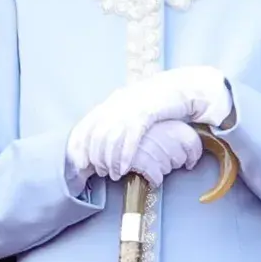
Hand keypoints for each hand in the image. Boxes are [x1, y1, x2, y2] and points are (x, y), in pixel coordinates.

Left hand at [69, 67, 231, 179]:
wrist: (181, 87)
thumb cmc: (157, 100)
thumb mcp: (133, 107)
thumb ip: (119, 119)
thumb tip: (106, 140)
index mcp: (111, 103)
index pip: (87, 126)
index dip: (80, 146)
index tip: (80, 162)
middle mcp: (116, 104)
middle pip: (97, 135)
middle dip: (96, 157)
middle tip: (99, 171)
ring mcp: (130, 108)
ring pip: (112, 138)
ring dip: (111, 160)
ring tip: (114, 174)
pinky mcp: (145, 113)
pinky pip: (131, 138)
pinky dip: (125, 155)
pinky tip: (125, 168)